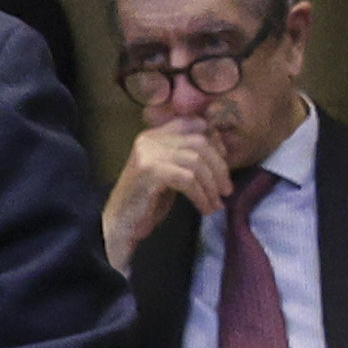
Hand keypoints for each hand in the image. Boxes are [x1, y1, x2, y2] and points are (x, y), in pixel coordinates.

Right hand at [100, 123, 234, 271]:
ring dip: (211, 186)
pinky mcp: (150, 172)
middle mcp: (150, 139)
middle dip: (219, 167)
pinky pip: (187, 179)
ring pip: (196, 161)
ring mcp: (148, 154)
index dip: (214, 140)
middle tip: (227, 189)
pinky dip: (201, 195)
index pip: (192, 123)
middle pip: (199, 142)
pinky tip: (205, 208)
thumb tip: (222, 148)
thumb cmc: (148, 201)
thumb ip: (186, 157)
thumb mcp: (170, 172)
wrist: (120, 224)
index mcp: (154, 135)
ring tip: (217, 204)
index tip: (223, 165)